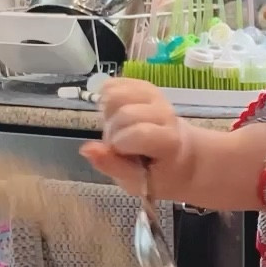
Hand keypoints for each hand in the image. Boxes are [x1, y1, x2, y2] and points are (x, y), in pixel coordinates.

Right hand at [81, 78, 192, 196]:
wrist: (179, 155)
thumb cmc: (157, 173)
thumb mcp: (136, 182)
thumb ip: (112, 166)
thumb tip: (86, 149)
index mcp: (169, 141)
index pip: (138, 133)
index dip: (120, 144)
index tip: (121, 155)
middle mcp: (165, 113)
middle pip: (125, 113)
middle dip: (112, 131)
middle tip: (118, 145)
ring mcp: (155, 97)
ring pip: (116, 93)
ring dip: (108, 113)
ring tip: (116, 127)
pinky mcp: (144, 86)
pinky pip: (114, 84)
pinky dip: (106, 98)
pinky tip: (113, 113)